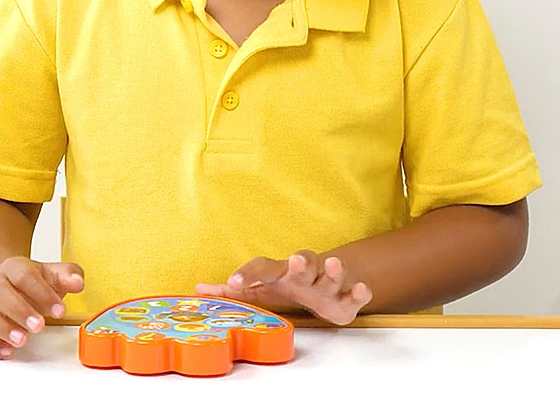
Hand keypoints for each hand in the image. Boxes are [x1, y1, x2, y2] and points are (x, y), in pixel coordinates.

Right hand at [0, 257, 83, 359]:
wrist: (3, 284)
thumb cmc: (31, 282)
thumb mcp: (52, 274)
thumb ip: (68, 276)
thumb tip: (78, 283)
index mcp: (14, 267)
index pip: (25, 276)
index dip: (42, 293)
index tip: (60, 311)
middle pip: (0, 293)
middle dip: (20, 311)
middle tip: (39, 326)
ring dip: (1, 329)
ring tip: (22, 341)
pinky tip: (6, 351)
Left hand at [195, 250, 371, 324]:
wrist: (328, 282)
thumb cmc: (289, 285)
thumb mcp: (262, 289)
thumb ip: (235, 290)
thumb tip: (197, 289)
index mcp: (280, 273)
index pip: (261, 268)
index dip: (247, 275)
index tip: (231, 283)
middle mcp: (304, 273)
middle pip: (302, 263)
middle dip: (300, 262)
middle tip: (296, 261)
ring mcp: (326, 282)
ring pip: (330, 274)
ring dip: (332, 270)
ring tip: (332, 264)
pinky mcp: (347, 297)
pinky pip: (355, 292)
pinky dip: (359, 291)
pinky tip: (362, 289)